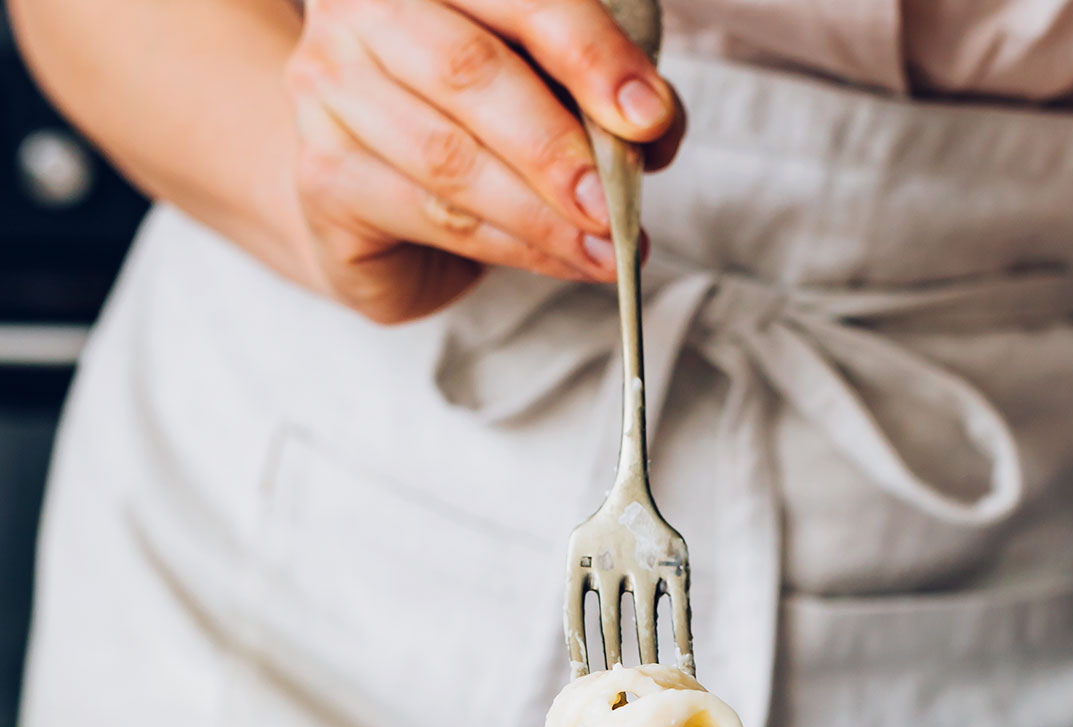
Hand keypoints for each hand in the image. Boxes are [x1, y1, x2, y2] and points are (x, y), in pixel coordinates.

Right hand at [286, 0, 683, 321]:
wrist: (372, 194)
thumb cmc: (472, 122)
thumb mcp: (545, 81)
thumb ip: (596, 88)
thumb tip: (654, 126)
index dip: (589, 52)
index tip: (648, 116)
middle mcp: (364, 7)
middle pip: (470, 72)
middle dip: (556, 147)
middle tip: (615, 204)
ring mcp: (329, 87)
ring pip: (450, 158)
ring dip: (541, 216)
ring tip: (605, 249)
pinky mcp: (322, 173)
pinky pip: (432, 215)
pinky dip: (510, 246)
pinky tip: (561, 261)